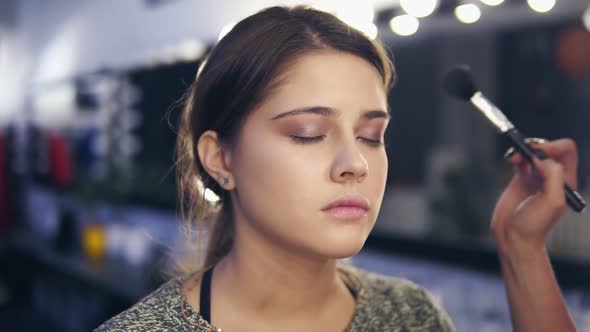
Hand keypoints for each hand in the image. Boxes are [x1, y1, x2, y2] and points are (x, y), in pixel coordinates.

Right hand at [490, 138, 578, 254]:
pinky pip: (520, 158)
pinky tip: (509, 160)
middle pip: (549, 148)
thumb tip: (540, 159)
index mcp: (566, 180)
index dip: (553, 147)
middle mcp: (553, 177)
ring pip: (533, 150)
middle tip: (524, 154)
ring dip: (522, 149)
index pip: (566, 151)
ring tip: (512, 157)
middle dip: (535, 146)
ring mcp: (536, 176)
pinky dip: (514, 154)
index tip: (538, 153)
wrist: (513, 237)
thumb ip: (552, 175)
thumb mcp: (552, 201)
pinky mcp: (521, 178)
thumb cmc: (534, 226)